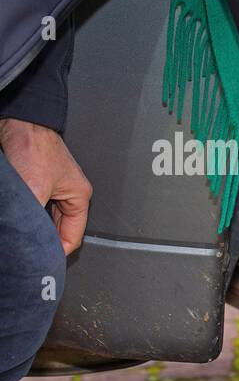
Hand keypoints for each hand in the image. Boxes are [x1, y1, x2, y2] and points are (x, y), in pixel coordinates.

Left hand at [0, 118, 91, 254]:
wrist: (19, 120)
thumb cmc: (34, 146)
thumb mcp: (34, 190)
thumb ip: (35, 219)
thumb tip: (29, 241)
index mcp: (79, 197)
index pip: (72, 238)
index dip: (55, 251)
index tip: (39, 259)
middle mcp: (68, 194)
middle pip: (58, 230)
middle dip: (44, 239)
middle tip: (28, 249)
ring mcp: (52, 187)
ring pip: (44, 219)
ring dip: (33, 226)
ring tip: (21, 233)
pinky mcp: (35, 181)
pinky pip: (33, 208)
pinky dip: (26, 215)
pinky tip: (16, 218)